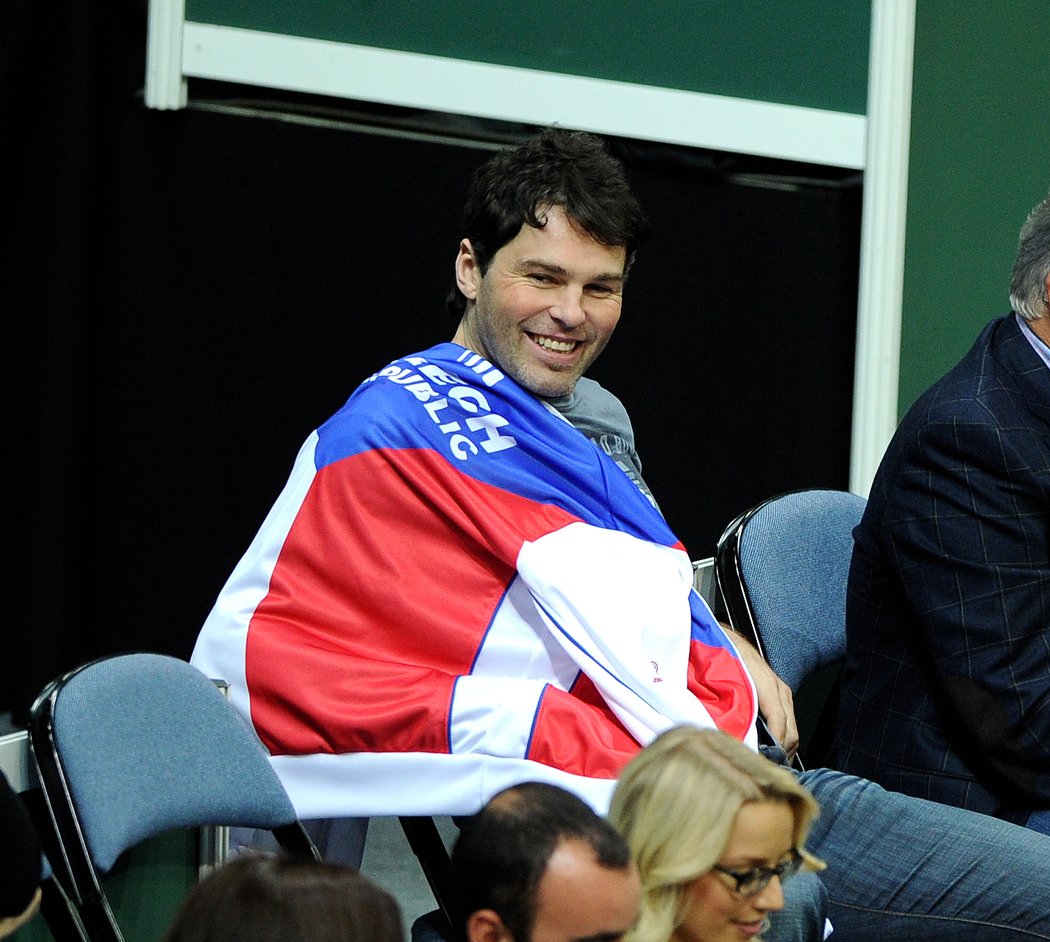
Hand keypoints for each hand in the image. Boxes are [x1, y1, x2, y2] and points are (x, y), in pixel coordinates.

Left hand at [723, 624, 799, 760]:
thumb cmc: (723, 657)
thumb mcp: (724, 682)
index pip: (779, 723)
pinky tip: (768, 747)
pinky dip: (780, 737)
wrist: (724, 638)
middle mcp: (779, 689)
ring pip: (791, 728)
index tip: (762, 763)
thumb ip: (730, 708)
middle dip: (779, 753)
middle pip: (790, 731)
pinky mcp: (780, 692)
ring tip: (764, 762)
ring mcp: (781, 691)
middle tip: (762, 769)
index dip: (773, 747)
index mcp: (767, 686)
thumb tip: (731, 736)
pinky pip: (786, 721)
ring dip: (781, 747)